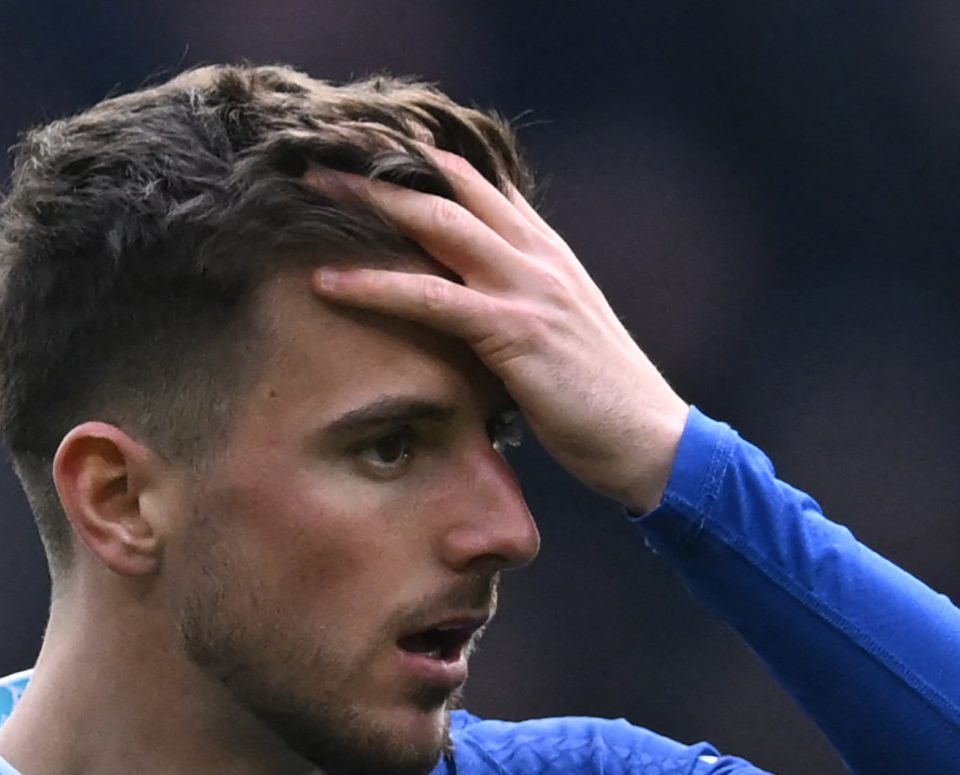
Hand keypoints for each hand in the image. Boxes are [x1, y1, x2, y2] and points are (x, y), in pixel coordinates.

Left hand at [306, 149, 690, 514]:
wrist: (650, 440)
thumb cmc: (600, 402)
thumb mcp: (556, 336)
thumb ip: (516, 307)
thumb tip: (466, 310)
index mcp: (547, 252)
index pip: (480, 183)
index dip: (423, 161)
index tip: (368, 150)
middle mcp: (537, 255)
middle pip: (449, 188)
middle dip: (383, 166)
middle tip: (321, 155)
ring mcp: (527, 288)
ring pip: (435, 224)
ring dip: (368, 202)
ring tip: (309, 190)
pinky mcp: (515, 330)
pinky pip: (431, 299)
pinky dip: (375, 285)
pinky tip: (327, 281)